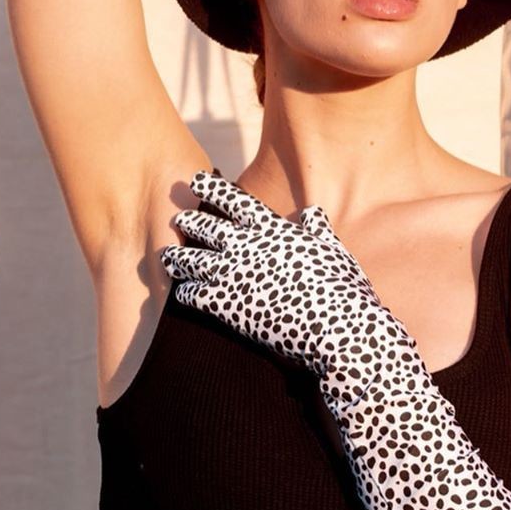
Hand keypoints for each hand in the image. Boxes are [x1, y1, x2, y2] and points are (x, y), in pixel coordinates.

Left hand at [159, 170, 425, 406]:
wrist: (337, 327)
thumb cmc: (342, 288)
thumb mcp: (333, 250)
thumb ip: (318, 229)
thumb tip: (312, 212)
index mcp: (272, 228)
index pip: (234, 200)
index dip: (212, 189)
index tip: (197, 181)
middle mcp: (247, 246)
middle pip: (206, 228)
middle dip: (189, 222)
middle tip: (178, 219)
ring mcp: (233, 275)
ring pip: (192, 260)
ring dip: (178, 257)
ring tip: (168, 257)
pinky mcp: (226, 305)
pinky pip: (193, 295)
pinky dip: (185, 292)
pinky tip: (181, 293)